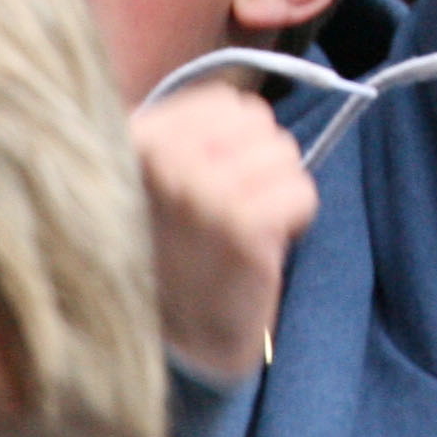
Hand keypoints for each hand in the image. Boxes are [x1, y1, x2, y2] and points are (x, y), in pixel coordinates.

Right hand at [134, 83, 316, 379]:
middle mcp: (162, 160)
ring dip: (275, 193)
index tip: (211, 180)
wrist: (175, 341)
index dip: (235, 140)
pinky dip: (294, 219)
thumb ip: (181, 130)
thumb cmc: (169, 252)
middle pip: (261, 125)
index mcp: (134, 138)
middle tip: (226, 212)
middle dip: (257, 165)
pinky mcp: (242, 226)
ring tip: (238, 229)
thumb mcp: (151, 178)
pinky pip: (302, 191)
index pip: (226, 103)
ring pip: (285, 156)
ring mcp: (201, 192)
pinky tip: (258, 247)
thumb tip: (239, 94)